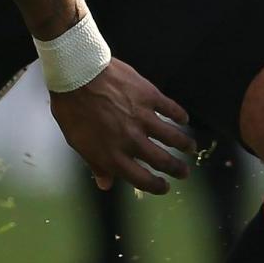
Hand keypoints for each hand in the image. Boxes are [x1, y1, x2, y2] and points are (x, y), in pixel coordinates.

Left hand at [47, 60, 194, 194]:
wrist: (77, 75)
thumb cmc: (72, 109)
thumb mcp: (78, 142)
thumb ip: (96, 163)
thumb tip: (106, 184)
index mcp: (114, 155)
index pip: (142, 179)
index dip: (156, 186)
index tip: (164, 187)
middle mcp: (132, 141)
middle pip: (163, 161)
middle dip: (177, 169)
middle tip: (184, 172)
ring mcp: (143, 118)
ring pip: (173, 137)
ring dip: (185, 144)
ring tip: (191, 148)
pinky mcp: (150, 97)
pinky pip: (171, 109)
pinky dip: (180, 115)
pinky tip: (184, 119)